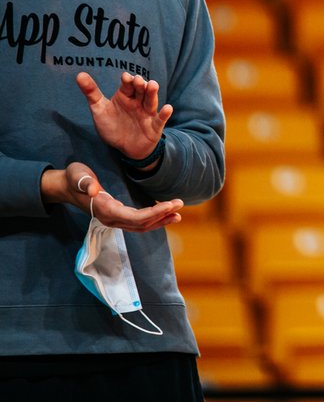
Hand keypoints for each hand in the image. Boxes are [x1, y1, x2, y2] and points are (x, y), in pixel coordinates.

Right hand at [42, 163, 182, 231]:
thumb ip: (84, 182)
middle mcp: (111, 219)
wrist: (65, 186)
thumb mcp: (77, 175)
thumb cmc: (73, 178)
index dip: (154, 214)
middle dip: (162, 215)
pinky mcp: (118, 216)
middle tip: (180, 203)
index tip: (170, 205)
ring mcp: (114, 219)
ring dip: (161, 220)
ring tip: (178, 213)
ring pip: (142, 226)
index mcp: (105, 210)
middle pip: (141, 224)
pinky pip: (139, 222)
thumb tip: (93, 189)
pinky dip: (154, 219)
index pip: (135, 218)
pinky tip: (167, 214)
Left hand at [76, 71, 171, 161]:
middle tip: (138, 80)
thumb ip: (91, 92)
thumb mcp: (99, 109)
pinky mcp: (154, 126)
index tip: (126, 77)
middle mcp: (138, 102)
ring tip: (152, 85)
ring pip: (151, 101)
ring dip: (152, 93)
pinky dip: (165, 114)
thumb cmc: (113, 126)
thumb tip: (79, 74)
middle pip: (141, 91)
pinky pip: (160, 119)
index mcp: (125, 96)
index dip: (128, 81)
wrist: (125, 147)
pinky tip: (167, 108)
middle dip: (140, 85)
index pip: (128, 85)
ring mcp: (147, 113)